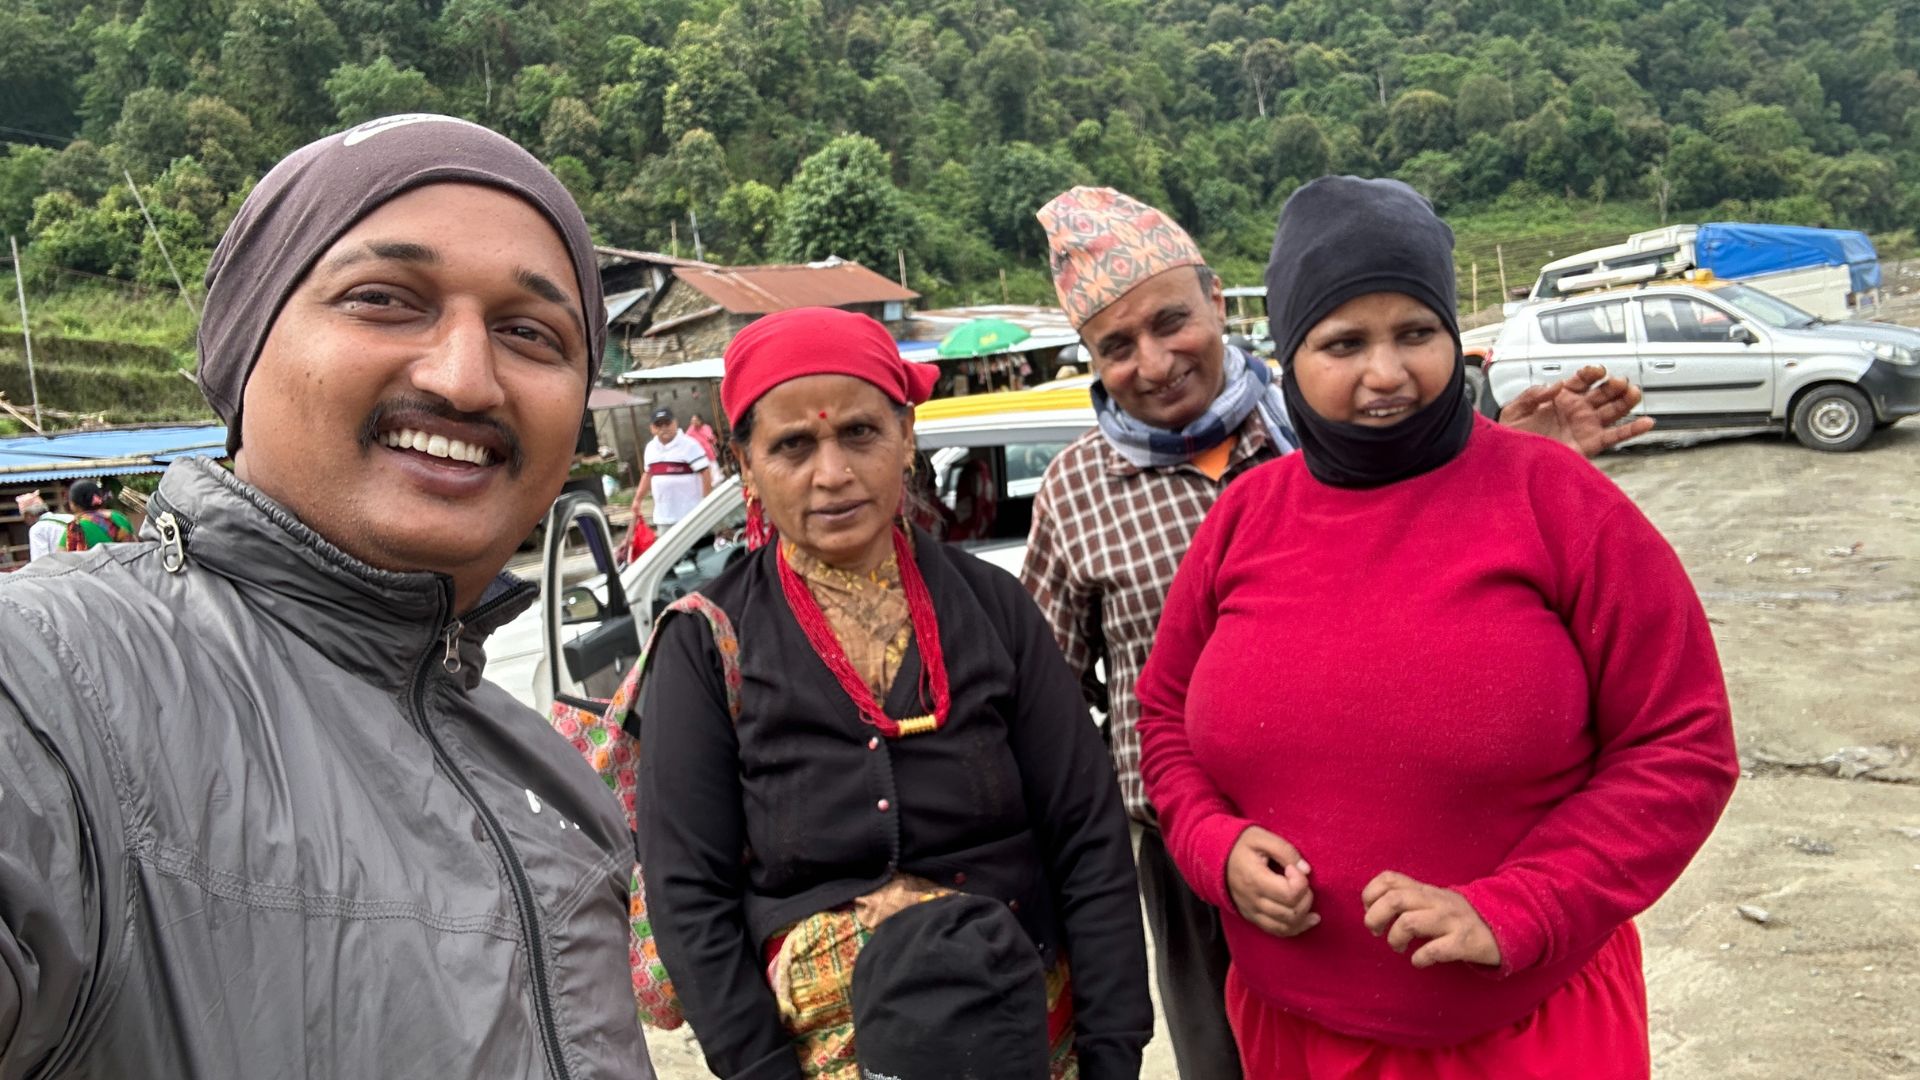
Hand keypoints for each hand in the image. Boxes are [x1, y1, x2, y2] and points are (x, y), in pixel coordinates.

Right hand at [1226, 826, 1318, 938]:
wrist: (1213, 855)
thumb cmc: (1239, 844)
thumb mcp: (1261, 837)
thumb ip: (1286, 851)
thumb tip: (1306, 870)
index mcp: (1255, 880)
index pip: (1289, 893)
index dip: (1301, 881)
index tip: (1293, 867)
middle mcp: (1253, 901)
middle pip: (1291, 912)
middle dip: (1306, 896)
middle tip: (1300, 879)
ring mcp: (1252, 912)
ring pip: (1286, 926)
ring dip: (1304, 914)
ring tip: (1306, 896)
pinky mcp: (1253, 917)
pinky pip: (1278, 931)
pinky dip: (1296, 928)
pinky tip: (1309, 919)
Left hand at [1360, 871, 1500, 968]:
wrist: (1502, 926)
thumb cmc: (1456, 917)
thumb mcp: (1432, 900)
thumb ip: (1407, 898)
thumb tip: (1372, 908)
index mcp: (1425, 890)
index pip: (1389, 879)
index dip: (1370, 894)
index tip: (1370, 910)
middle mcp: (1436, 901)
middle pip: (1394, 900)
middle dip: (1375, 918)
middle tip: (1377, 932)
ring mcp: (1450, 921)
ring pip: (1408, 923)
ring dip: (1395, 939)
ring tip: (1398, 948)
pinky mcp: (1463, 942)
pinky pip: (1434, 950)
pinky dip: (1419, 958)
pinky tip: (1419, 961)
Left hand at [1498, 364, 1656, 456]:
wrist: (1509, 460)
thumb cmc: (1511, 434)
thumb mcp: (1515, 409)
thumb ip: (1534, 394)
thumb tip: (1557, 385)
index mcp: (1562, 397)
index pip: (1582, 379)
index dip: (1591, 373)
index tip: (1597, 371)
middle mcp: (1578, 410)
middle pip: (1603, 393)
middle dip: (1614, 386)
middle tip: (1620, 382)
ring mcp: (1586, 426)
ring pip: (1613, 411)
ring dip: (1626, 401)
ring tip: (1634, 392)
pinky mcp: (1590, 445)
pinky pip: (1615, 436)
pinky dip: (1633, 430)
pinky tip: (1647, 422)